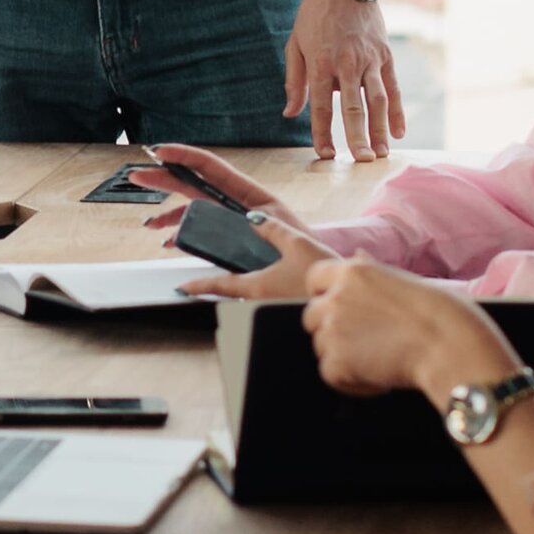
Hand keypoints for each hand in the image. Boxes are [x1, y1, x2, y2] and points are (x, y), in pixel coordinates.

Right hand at [123, 142, 291, 238]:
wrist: (310, 268)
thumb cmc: (298, 244)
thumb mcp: (276, 231)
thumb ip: (252, 225)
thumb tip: (234, 222)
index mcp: (247, 191)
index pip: (210, 166)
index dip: (184, 156)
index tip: (160, 152)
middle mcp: (233, 201)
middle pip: (192, 184)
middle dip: (164, 178)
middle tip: (137, 175)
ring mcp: (228, 217)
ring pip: (191, 209)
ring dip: (168, 214)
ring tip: (150, 224)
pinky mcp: (225, 235)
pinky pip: (196, 229)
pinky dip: (180, 234)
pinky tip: (169, 241)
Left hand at [173, 207, 334, 303]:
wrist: (352, 308)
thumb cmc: (323, 281)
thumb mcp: (299, 245)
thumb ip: (273, 230)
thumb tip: (254, 217)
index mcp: (257, 286)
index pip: (218, 286)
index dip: (197, 286)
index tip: (181, 288)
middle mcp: (260, 303)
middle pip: (233, 295)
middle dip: (218, 289)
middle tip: (202, 285)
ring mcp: (272, 312)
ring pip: (252, 301)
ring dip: (246, 293)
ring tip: (252, 283)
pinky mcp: (287, 316)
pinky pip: (269, 307)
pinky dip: (266, 298)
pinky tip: (284, 290)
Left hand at [287, 0, 403, 161]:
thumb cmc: (314, 16)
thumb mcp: (295, 44)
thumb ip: (294, 81)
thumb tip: (290, 113)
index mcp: (321, 63)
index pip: (321, 106)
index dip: (323, 133)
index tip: (326, 155)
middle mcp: (348, 64)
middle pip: (354, 107)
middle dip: (358, 137)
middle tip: (362, 161)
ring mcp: (370, 59)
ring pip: (378, 100)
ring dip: (381, 129)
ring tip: (382, 153)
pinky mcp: (386, 55)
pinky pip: (394, 87)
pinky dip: (397, 110)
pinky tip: (399, 131)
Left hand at [296, 257, 516, 400]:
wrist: (450, 346)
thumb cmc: (442, 314)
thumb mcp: (403, 279)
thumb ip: (372, 271)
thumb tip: (359, 253)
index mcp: (353, 271)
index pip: (314, 279)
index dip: (325, 296)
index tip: (345, 311)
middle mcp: (336, 297)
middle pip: (311, 316)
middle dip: (332, 330)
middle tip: (367, 342)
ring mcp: (333, 329)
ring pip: (321, 347)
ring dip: (343, 357)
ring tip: (380, 361)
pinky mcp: (336, 362)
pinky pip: (330, 374)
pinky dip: (352, 382)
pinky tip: (380, 379)